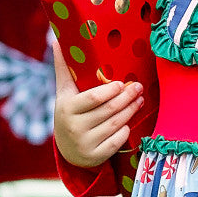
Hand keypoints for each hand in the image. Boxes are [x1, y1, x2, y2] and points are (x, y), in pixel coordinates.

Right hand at [51, 36, 143, 168]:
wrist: (67, 150)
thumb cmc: (69, 113)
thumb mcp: (64, 93)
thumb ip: (63, 68)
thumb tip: (57, 40)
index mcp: (67, 108)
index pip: (93, 98)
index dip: (110, 91)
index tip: (121, 83)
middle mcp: (74, 127)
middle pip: (108, 110)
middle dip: (126, 98)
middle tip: (139, 88)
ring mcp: (85, 144)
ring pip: (115, 124)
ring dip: (130, 111)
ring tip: (140, 100)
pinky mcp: (95, 156)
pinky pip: (117, 142)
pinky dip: (125, 131)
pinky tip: (129, 122)